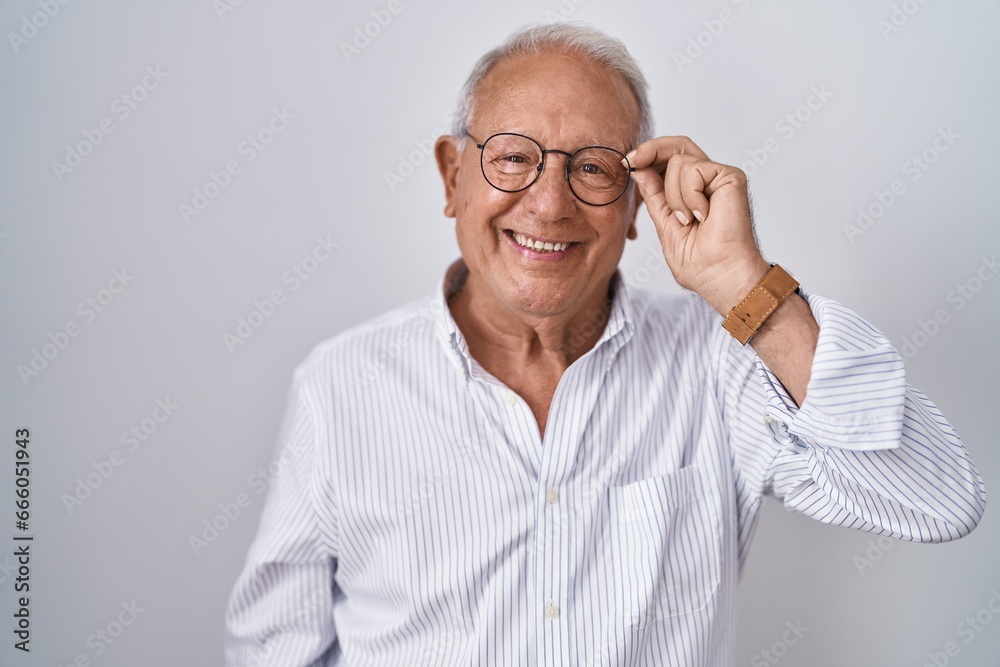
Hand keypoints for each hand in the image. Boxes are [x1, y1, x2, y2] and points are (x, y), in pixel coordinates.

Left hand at [627, 136, 769, 314]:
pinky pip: (693, 169)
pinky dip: (688, 195)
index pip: (670, 160)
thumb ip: (654, 195)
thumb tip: (640, 169)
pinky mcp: (730, 176)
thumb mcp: (664, 223)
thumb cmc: (699, 261)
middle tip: (632, 160)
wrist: (718, 275)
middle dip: (651, 149)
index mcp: (692, 191)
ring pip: (679, 160)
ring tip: (688, 220)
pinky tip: (702, 216)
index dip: (648, 156)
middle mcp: (708, 180)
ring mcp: (719, 177)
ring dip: (673, 195)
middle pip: (678, 145)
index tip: (627, 162)